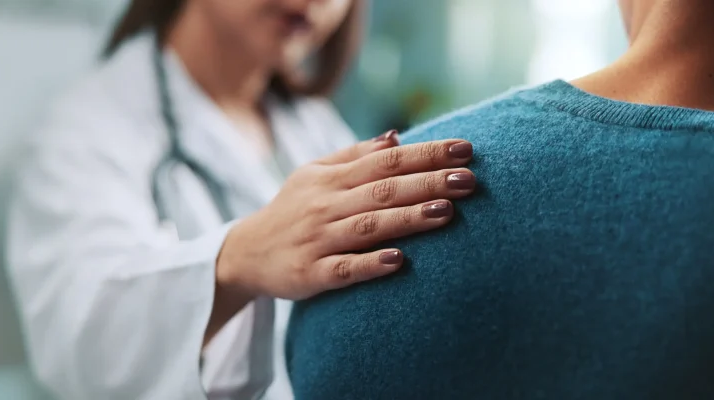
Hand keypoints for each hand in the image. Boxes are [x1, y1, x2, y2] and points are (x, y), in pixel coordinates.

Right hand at [219, 131, 475, 299]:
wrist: (244, 253)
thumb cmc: (291, 210)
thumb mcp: (314, 174)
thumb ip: (354, 156)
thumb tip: (398, 137)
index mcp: (331, 178)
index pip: (386, 160)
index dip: (426, 154)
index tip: (465, 150)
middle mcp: (325, 205)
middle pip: (383, 190)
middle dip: (428, 182)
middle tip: (469, 180)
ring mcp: (318, 240)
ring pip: (368, 226)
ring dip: (407, 219)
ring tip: (446, 212)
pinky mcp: (310, 273)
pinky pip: (343, 269)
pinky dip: (370, 264)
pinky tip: (399, 261)